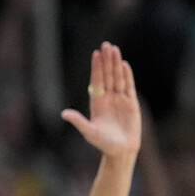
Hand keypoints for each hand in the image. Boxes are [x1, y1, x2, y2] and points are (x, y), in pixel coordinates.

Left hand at [61, 42, 140, 159]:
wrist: (120, 150)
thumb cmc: (103, 143)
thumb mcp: (89, 131)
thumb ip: (78, 121)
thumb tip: (63, 114)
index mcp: (96, 103)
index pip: (96, 82)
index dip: (96, 68)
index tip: (95, 54)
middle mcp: (107, 99)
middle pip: (107, 76)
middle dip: (106, 61)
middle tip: (105, 45)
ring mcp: (119, 100)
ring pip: (118, 78)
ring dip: (116, 64)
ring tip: (115, 50)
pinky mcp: (131, 103)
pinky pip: (128, 86)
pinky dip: (127, 75)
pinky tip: (124, 65)